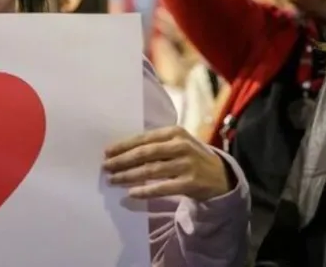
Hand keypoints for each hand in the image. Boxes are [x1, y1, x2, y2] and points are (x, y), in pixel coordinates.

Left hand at [103, 126, 231, 200]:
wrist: (220, 176)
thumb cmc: (190, 157)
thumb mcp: (177, 143)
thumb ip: (155, 144)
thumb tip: (121, 151)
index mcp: (175, 132)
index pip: (143, 138)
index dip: (123, 145)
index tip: (107, 152)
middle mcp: (181, 146)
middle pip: (145, 154)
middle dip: (122, 160)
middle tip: (105, 167)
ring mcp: (187, 165)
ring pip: (151, 171)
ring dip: (129, 176)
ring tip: (113, 180)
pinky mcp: (191, 183)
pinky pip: (163, 188)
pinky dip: (146, 190)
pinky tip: (131, 192)